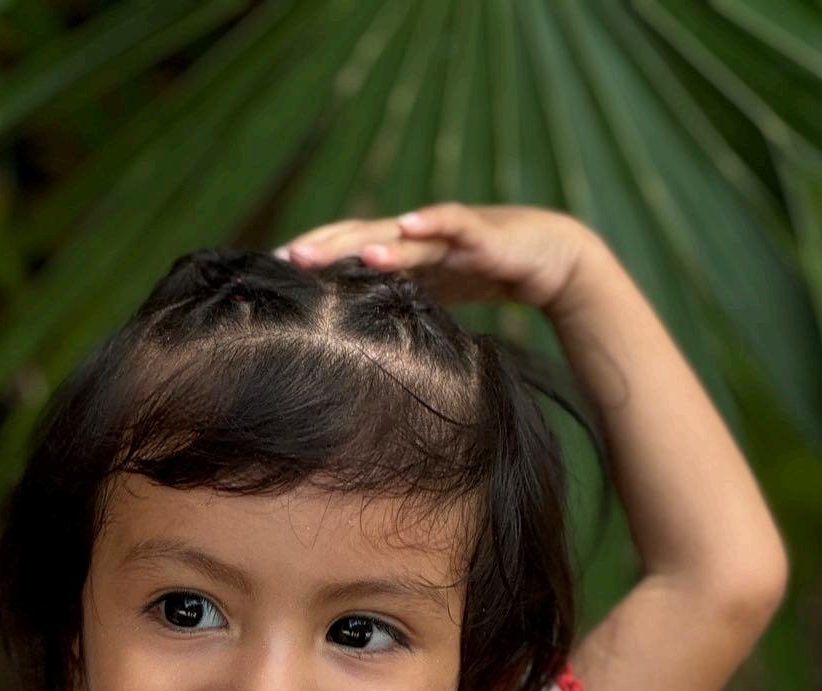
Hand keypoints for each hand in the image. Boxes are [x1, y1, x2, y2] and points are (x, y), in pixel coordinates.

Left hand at [274, 202, 601, 314]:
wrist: (547, 256)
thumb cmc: (485, 273)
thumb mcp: (433, 295)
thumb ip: (398, 303)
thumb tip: (357, 337)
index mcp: (402, 252)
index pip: (349, 253)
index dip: (315, 259)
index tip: (274, 272)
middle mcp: (417, 235)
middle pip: (363, 237)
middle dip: (324, 247)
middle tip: (285, 260)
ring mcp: (447, 232)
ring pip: (401, 233)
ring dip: (370, 241)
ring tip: (336, 253)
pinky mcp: (482, 233)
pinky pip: (454, 224)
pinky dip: (432, 222)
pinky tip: (410, 224)